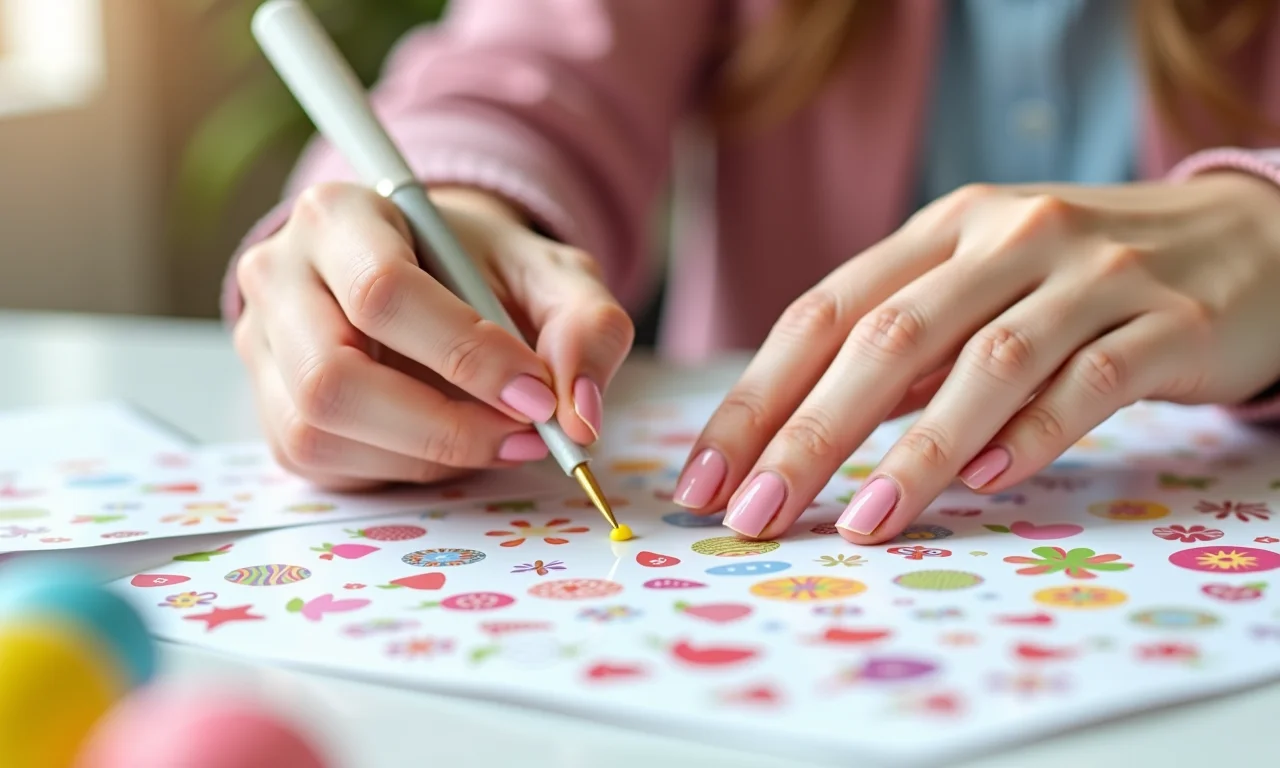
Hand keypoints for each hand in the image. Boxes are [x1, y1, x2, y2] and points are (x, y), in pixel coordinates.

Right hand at [233, 183, 632, 490]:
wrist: (436, 275)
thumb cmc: (485, 269)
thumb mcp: (553, 274)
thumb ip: (587, 326)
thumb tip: (579, 417)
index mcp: (338, 215)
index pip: (383, 292)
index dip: (466, 355)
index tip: (537, 394)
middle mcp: (278, 276)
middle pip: (332, 378)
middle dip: (443, 425)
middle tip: (524, 435)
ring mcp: (263, 347)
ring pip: (319, 431)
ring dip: (427, 455)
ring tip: (497, 437)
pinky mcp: (271, 409)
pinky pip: (324, 463)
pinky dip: (403, 469)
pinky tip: (451, 443)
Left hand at [674, 174, 1279, 542]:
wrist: (1245, 235)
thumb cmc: (1078, 275)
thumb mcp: (980, 284)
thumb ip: (904, 344)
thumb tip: (800, 429)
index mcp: (942, 230)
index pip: (822, 312)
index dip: (756, 399)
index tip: (707, 477)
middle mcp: (1008, 237)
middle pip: (886, 338)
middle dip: (809, 434)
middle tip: (757, 515)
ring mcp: (1093, 274)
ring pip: (987, 362)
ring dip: (917, 449)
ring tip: (864, 521)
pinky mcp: (1169, 322)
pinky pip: (1091, 379)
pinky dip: (1034, 431)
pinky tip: (989, 480)